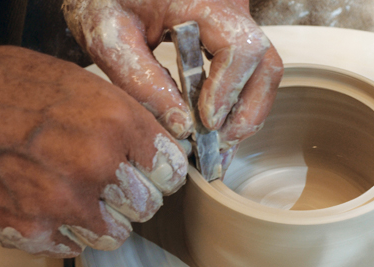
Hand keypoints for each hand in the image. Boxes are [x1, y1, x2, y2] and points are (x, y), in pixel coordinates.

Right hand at [0, 46, 186, 256]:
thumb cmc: (11, 89)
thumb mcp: (84, 85)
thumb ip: (130, 120)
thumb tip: (166, 146)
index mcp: (115, 123)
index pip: (171, 171)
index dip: (162, 173)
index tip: (154, 173)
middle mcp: (95, 165)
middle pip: (148, 206)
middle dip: (133, 195)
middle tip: (110, 182)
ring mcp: (64, 203)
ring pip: (117, 234)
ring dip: (105, 219)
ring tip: (80, 194)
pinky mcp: (34, 230)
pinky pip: (76, 247)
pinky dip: (69, 231)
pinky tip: (52, 205)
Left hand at [62, 0, 282, 150]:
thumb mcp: (108, 36)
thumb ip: (141, 80)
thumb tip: (182, 128)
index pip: (241, 47)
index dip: (229, 90)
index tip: (206, 123)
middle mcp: (230, 7)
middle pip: (265, 66)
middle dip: (246, 113)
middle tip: (217, 146)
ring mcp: (234, 24)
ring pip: (263, 74)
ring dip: (244, 115)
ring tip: (216, 147)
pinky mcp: (230, 39)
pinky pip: (248, 75)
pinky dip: (235, 107)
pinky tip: (215, 131)